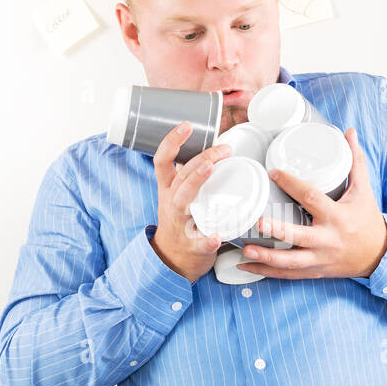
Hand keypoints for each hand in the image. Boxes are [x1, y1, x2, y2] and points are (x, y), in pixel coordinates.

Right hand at [149, 122, 232, 282]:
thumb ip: (189, 173)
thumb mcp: (177, 194)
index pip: (163, 160)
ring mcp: (180, 224)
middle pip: (180, 176)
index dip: (172, 141)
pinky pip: (198, 242)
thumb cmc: (180, 221)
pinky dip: (207, 240)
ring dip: (195, 183)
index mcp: (168, 189)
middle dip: (200, 158)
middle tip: (223, 148)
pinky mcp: (193, 245)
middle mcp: (171, 203)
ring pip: (182, 202)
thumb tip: (212, 147)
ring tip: (210, 169)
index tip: (187, 125)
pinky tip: (216, 236)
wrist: (171, 260)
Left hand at [236, 127, 386, 279]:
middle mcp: (327, 240)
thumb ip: (355, 161)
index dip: (293, 185)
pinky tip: (246, 265)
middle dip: (278, 231)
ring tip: (245, 249)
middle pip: (299, 237)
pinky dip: (266, 272)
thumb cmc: (368, 219)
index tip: (274, 173)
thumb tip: (350, 132)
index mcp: (337, 217)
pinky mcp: (314, 271)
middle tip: (259, 223)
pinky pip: (287, 274)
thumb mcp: (363, 190)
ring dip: (266, 257)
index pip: (312, 198)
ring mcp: (319, 258)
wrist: (379, 255)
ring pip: (290, 262)